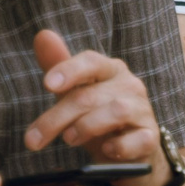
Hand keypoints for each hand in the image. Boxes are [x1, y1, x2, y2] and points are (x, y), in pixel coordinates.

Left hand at [26, 31, 168, 185]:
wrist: (128, 150)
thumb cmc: (98, 116)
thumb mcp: (75, 92)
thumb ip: (59, 65)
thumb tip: (43, 35)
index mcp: (110, 70)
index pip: (91, 61)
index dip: (69, 70)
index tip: (47, 84)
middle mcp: (129, 85)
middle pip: (90, 95)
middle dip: (58, 117)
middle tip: (33, 140)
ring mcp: (143, 111)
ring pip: (116, 111)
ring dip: (86, 127)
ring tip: (69, 139)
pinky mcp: (150, 137)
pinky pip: (138, 139)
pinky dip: (120, 146)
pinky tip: (106, 150)